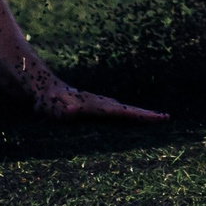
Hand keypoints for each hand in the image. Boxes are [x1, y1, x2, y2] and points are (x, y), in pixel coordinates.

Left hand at [33, 78, 167, 122]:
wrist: (40, 87)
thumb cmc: (47, 100)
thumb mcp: (54, 106)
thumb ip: (63, 108)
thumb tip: (73, 111)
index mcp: (96, 105)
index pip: (123, 112)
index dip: (141, 116)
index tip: (160, 117)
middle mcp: (99, 103)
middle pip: (127, 110)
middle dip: (145, 115)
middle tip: (165, 118)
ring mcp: (95, 104)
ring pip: (121, 110)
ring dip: (137, 115)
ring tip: (154, 118)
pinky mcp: (90, 107)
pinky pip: (112, 112)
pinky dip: (125, 115)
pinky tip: (128, 118)